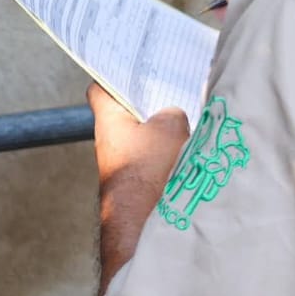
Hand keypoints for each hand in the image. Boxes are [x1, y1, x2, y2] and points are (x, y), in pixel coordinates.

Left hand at [87, 84, 189, 293]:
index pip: (100, 89)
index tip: (133, 65)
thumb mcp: (172, 128)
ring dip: (165, 131)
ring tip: (192, 120)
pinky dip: (171, 154)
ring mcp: (125, 168)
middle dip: (151, 103)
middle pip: (128, 113)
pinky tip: (194, 152)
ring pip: (145, 138)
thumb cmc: (150, 174)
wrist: (147, 229)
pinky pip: (156, 161)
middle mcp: (111, 144)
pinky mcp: (140, 187)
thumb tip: (175, 116)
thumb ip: (174, 113)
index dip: (114, 74)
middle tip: (175, 89)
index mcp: (110, 122)